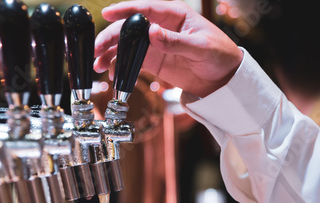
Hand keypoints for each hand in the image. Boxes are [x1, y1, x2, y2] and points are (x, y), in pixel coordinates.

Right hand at [94, 0, 242, 98]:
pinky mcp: (153, 60)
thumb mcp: (201, 47)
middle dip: (111, 37)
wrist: (222, 78)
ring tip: (98, 65)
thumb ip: (176, 41)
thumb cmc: (219, 54)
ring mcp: (154, 44)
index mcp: (174, 14)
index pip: (146, 8)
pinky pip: (132, 61)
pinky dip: (120, 67)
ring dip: (111, 54)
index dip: (125, 10)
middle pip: (130, 28)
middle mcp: (160, 26)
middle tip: (96, 48)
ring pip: (127, 45)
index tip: (107, 14)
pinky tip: (113, 74)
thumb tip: (152, 33)